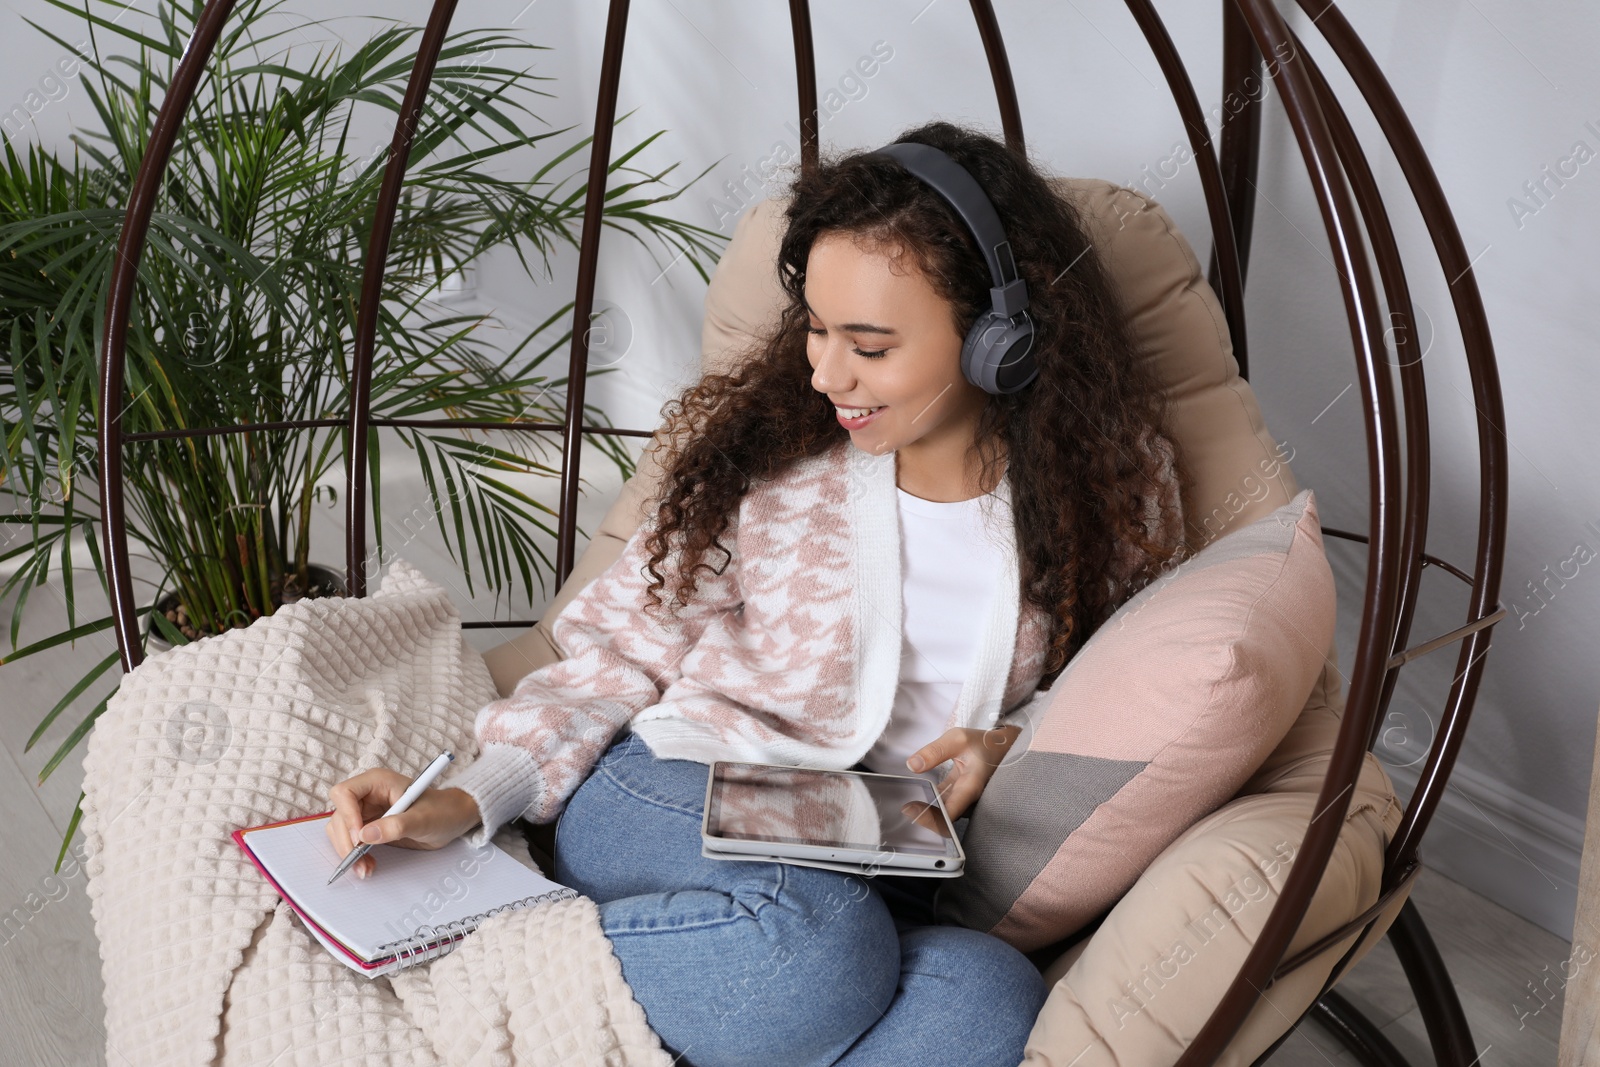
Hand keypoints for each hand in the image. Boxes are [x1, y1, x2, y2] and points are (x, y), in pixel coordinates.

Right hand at [326, 768, 482, 878]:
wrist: (453, 819)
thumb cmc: (442, 810)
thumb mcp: (422, 819)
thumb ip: (396, 826)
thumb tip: (364, 835)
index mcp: (378, 782)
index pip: (345, 793)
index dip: (347, 815)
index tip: (359, 837)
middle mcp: (367, 795)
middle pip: (339, 816)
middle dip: (346, 841)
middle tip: (358, 861)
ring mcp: (367, 812)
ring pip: (341, 831)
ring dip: (348, 852)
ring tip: (365, 868)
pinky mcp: (369, 828)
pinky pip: (351, 842)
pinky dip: (355, 856)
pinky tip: (368, 865)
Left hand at [902, 726, 1021, 824]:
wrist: (1000, 747)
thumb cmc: (982, 743)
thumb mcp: (957, 739)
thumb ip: (934, 751)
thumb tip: (912, 765)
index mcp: (971, 786)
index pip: (951, 813)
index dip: (931, 817)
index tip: (912, 810)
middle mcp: (969, 798)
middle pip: (947, 820)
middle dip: (926, 820)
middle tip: (907, 810)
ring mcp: (964, 799)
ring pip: (945, 815)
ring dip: (927, 814)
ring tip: (908, 807)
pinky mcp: (959, 796)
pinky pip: (944, 806)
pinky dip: (931, 805)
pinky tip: (917, 800)